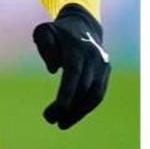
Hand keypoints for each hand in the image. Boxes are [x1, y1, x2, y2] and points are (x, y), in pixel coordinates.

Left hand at [32, 3, 110, 128]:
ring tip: (61, 124)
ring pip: (94, 95)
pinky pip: (98, 94)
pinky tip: (72, 116)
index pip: (74, 74)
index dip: (68, 92)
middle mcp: (94, 58)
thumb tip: (53, 70)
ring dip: (79, 112)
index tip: (58, 109)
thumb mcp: (44, 32)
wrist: (83, 25)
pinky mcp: (106, 72)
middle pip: (83, 88)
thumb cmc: (57, 32)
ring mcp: (102, 65)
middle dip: (69, 107)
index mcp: (78, 48)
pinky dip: (86, 107)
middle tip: (50, 120)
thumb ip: (45, 46)